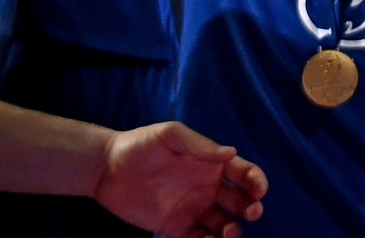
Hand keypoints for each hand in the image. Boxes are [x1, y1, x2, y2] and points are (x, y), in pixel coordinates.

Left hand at [93, 121, 266, 237]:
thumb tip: (232, 153)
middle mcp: (208, 187)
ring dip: (233, 230)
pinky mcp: (176, 227)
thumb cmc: (140, 145)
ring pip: (223, 224)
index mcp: (212, 164)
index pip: (244, 173)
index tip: (258, 190)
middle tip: (251, 213)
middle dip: (251, 208)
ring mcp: (193, 209)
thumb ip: (200, 145)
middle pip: (240, 201)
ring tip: (228, 232)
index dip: (257, 181)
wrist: (106, 169)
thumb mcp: (171, 135)